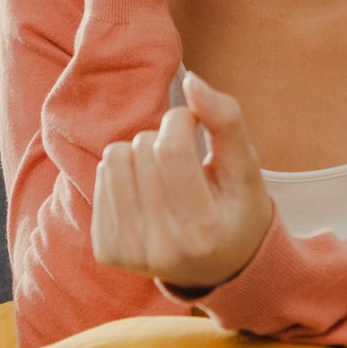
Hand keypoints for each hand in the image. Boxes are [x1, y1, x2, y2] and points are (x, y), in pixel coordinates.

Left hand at [91, 73, 272, 290]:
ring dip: (139, 155)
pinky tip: (146, 196)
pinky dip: (124, 176)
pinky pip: (100, 178)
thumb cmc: (236, 208)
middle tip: (184, 162)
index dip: (180, 120)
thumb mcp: (246, 167)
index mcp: (203, 231)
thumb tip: (191, 80)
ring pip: (113, 160)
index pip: (171, 150)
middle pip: (140, 151)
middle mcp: (162, 249)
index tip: (193, 124)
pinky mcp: (106, 250)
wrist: (219, 267)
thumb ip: (226, 120)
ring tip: (163, 177)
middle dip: (162, 139)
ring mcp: (129, 253)